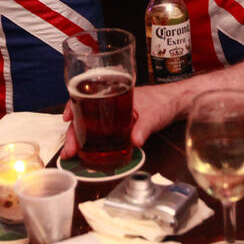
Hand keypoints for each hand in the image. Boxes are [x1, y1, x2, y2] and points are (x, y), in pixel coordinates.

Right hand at [61, 84, 180, 156]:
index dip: (72, 106)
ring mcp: (113, 111)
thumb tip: (135, 142)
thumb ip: (143, 128)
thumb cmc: (164, 100)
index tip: (66, 119)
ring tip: (73, 152)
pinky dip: (91, 137)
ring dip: (79, 136)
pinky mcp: (119, 122)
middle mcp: (110, 100)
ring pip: (89, 121)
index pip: (86, 95)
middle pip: (83, 113)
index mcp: (114, 91)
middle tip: (69, 149)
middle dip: (73, 131)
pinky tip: (87, 148)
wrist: (177, 102)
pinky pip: (99, 128)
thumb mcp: (154, 115)